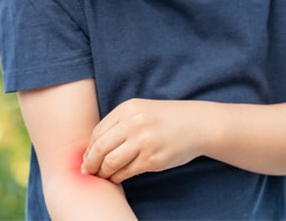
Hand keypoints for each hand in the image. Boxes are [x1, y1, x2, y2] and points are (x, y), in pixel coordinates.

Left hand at [81, 98, 207, 183]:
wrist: (197, 124)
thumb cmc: (164, 119)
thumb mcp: (140, 111)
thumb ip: (118, 125)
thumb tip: (91, 150)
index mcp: (128, 109)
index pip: (97, 132)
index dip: (89, 148)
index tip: (88, 157)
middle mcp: (134, 123)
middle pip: (100, 148)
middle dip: (90, 163)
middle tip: (89, 171)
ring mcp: (144, 142)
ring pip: (110, 163)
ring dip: (103, 172)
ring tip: (103, 175)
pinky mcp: (153, 159)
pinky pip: (126, 172)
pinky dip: (117, 177)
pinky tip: (118, 176)